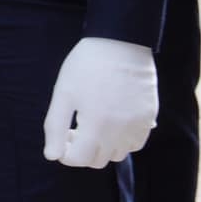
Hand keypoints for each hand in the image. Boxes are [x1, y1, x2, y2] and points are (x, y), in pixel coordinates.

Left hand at [42, 37, 156, 167]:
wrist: (120, 41)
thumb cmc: (87, 65)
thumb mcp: (64, 93)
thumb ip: (55, 126)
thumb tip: (52, 155)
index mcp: (95, 125)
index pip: (78, 159)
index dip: (64, 151)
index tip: (63, 134)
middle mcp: (119, 131)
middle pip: (98, 160)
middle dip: (82, 150)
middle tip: (76, 127)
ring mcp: (137, 126)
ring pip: (117, 154)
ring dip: (102, 147)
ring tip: (95, 124)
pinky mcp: (149, 118)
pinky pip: (136, 143)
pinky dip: (123, 141)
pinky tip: (113, 122)